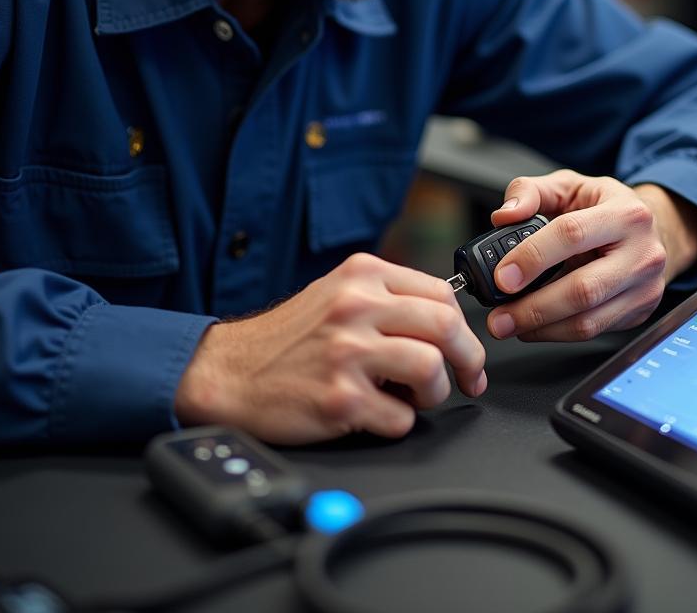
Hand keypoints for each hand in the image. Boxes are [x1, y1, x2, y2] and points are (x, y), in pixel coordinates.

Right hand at [175, 253, 487, 443]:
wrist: (227, 371)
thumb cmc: (287, 338)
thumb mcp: (337, 292)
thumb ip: (387, 297)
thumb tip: (445, 320)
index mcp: (362, 275)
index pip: (441, 293)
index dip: (464, 326)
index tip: (467, 348)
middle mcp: (356, 306)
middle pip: (446, 326)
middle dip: (468, 359)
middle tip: (469, 378)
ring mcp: (348, 352)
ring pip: (431, 369)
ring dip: (433, 392)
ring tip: (413, 397)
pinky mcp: (339, 397)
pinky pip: (400, 417)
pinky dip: (398, 421)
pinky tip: (377, 413)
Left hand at [486, 170, 696, 342]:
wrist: (652, 231)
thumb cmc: (606, 207)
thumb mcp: (569, 186)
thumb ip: (530, 192)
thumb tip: (504, 216)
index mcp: (625, 213)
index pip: (572, 234)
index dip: (532, 258)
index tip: (502, 277)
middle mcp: (642, 252)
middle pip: (583, 289)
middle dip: (533, 308)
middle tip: (498, 317)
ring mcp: (645, 287)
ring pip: (588, 320)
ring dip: (541, 328)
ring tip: (509, 324)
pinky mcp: (640, 312)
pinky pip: (594, 331)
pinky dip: (557, 333)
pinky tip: (535, 326)